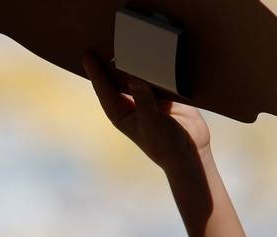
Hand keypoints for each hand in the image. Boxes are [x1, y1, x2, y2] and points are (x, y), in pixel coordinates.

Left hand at [83, 54, 209, 173]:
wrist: (188, 153)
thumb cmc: (163, 144)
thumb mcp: (151, 122)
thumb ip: (143, 99)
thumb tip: (134, 77)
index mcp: (120, 113)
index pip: (104, 89)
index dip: (95, 72)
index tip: (87, 55)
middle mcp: (131, 104)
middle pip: (117, 80)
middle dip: (110, 64)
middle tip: (103, 43)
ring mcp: (147, 99)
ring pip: (136, 76)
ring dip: (133, 63)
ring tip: (126, 44)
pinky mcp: (164, 95)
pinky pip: (156, 77)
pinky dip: (154, 67)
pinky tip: (151, 54)